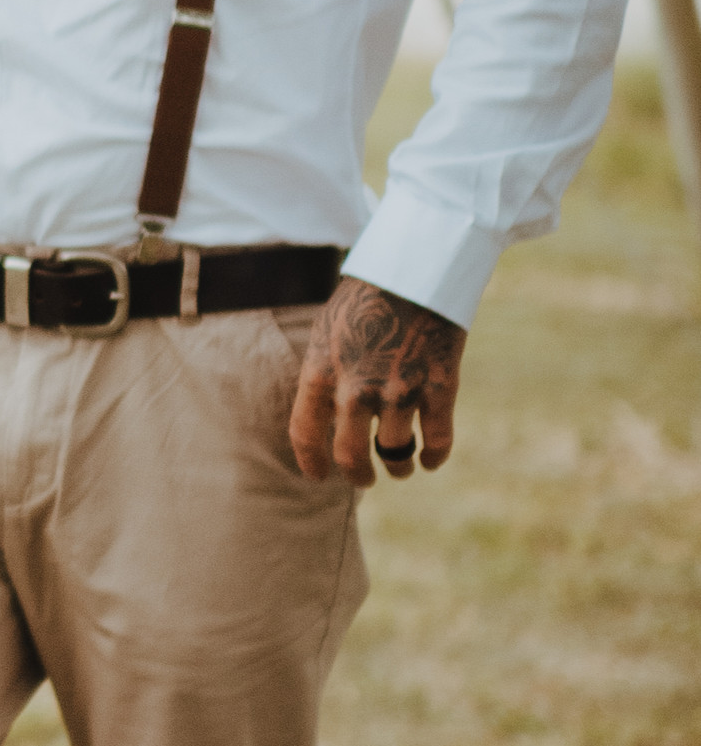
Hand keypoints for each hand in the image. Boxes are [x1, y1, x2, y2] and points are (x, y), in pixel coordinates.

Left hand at [288, 276, 464, 487]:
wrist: (414, 266)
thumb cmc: (365, 298)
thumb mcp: (326, 333)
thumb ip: (323, 376)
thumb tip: (322, 418)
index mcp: (320, 373)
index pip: (305, 435)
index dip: (311, 463)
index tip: (319, 476)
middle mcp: (356, 390)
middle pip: (350, 456)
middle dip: (358, 475)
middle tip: (363, 479)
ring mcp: (400, 391)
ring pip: (395, 453)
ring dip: (397, 465)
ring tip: (399, 466)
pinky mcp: (440, 387)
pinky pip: (437, 441)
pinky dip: (433, 457)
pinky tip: (429, 460)